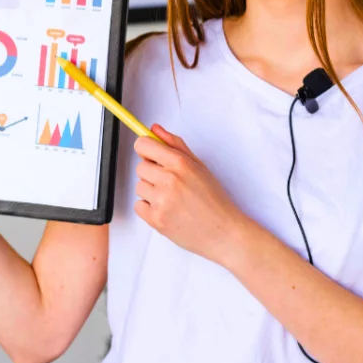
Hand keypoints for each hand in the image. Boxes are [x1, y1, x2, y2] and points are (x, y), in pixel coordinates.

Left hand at [134, 124, 247, 266]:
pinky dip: (149, 209)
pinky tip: (168, 211)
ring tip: (172, 199)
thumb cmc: (214, 199)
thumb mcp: (199, 166)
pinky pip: (139, 206)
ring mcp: (161, 200)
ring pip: (139, 187)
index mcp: (180, 163)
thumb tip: (154, 129)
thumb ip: (175, 145)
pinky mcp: (156, 219)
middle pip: (140, 167)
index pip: (143, 145)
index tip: (151, 155)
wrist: (223, 232)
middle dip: (152, 173)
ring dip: (151, 192)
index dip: (146, 150)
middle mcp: (168, 179)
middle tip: (171, 184)